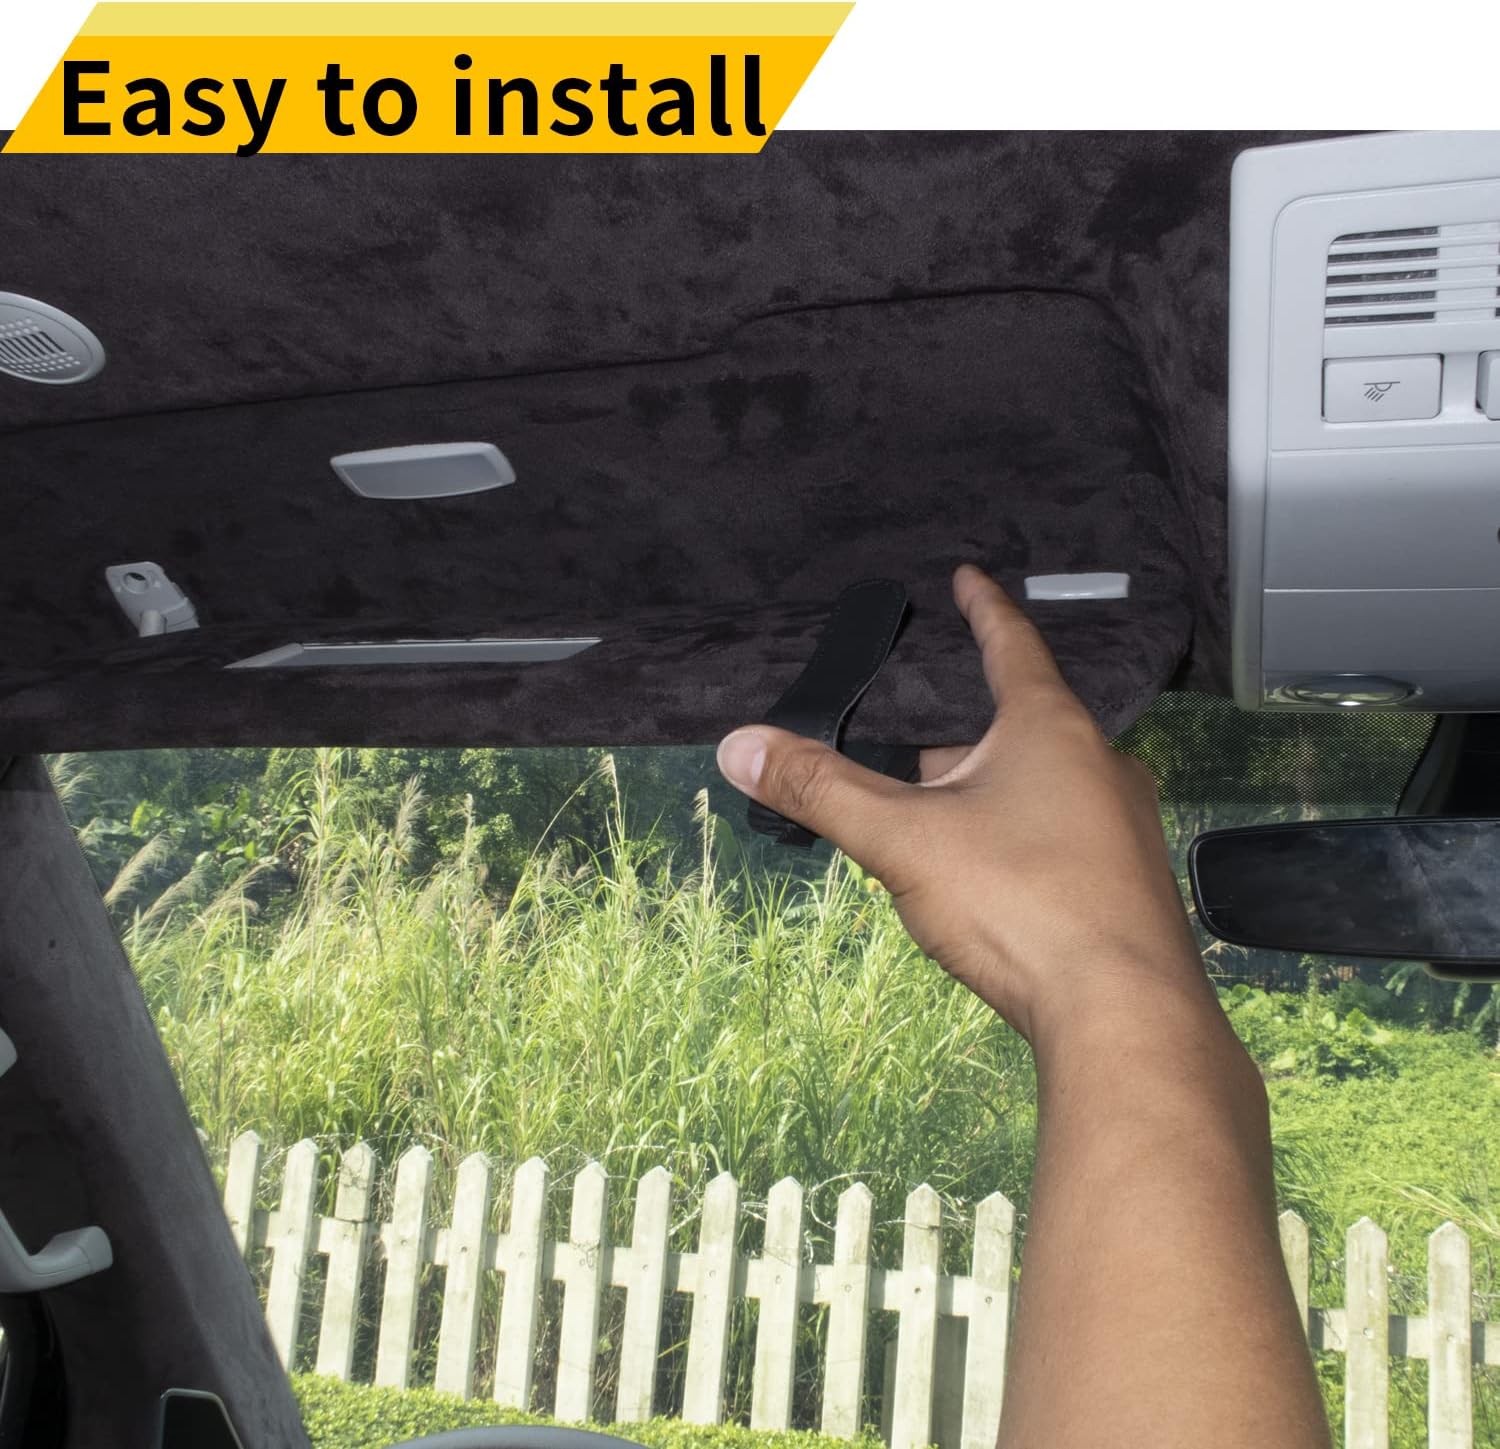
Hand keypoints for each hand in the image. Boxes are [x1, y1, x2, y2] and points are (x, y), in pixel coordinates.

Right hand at [716, 565, 1207, 1047]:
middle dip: (960, 742)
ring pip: (1042, 788)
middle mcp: (1102, 763)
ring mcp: (1124, 826)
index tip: (968, 577)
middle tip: (908, 762)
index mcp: (1051, 729)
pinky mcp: (1130, 884)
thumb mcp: (905, 841)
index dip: (983, 609)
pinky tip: (994, 886)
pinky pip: (1065, 837)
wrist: (1123, 1014)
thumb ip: (822, 791)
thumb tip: (737, 746)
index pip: (1012, 645)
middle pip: (1018, 729)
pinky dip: (1021, 840)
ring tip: (940, 833)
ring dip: (990, 797)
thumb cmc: (1018, 902)